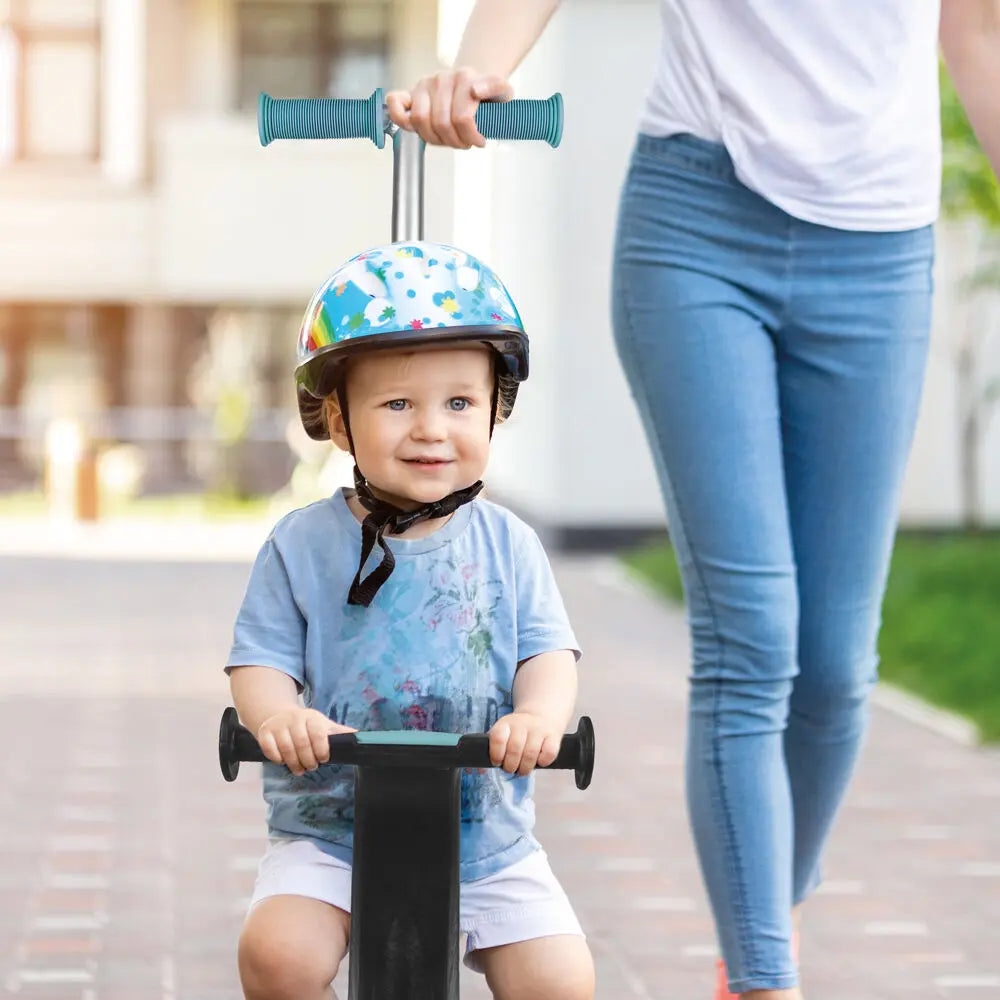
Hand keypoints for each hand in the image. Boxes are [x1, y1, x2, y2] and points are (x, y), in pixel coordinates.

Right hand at [257, 708, 355, 775]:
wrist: (280, 715)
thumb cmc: (307, 725)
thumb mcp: (324, 725)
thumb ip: (339, 732)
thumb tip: (361, 736)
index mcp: (312, 717)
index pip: (318, 733)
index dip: (322, 749)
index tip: (324, 759)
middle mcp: (294, 719)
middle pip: (302, 744)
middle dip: (308, 760)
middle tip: (311, 767)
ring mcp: (278, 725)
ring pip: (286, 748)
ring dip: (293, 763)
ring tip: (299, 769)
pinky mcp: (264, 732)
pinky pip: (269, 748)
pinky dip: (276, 758)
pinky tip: (283, 761)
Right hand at [386, 69, 513, 148]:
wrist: (475, 82)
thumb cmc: (486, 95)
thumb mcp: (502, 91)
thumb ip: (495, 87)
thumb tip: (475, 90)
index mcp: (464, 78)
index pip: (462, 118)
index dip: (471, 136)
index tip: (479, 140)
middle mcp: (441, 79)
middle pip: (441, 124)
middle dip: (455, 141)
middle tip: (464, 142)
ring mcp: (424, 85)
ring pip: (420, 120)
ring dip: (434, 138)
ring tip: (448, 139)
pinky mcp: (411, 92)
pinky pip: (395, 102)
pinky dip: (399, 118)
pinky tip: (415, 129)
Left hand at [488, 711, 562, 775]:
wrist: (541, 715)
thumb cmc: (517, 732)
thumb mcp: (503, 734)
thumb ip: (491, 751)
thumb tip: (480, 771)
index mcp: (506, 723)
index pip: (498, 738)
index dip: (496, 754)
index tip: (497, 762)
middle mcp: (522, 724)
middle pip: (514, 749)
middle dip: (510, 766)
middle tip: (511, 768)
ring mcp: (539, 729)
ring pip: (531, 754)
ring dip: (525, 768)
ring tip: (522, 769)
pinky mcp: (553, 736)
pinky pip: (548, 754)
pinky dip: (542, 762)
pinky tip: (538, 761)